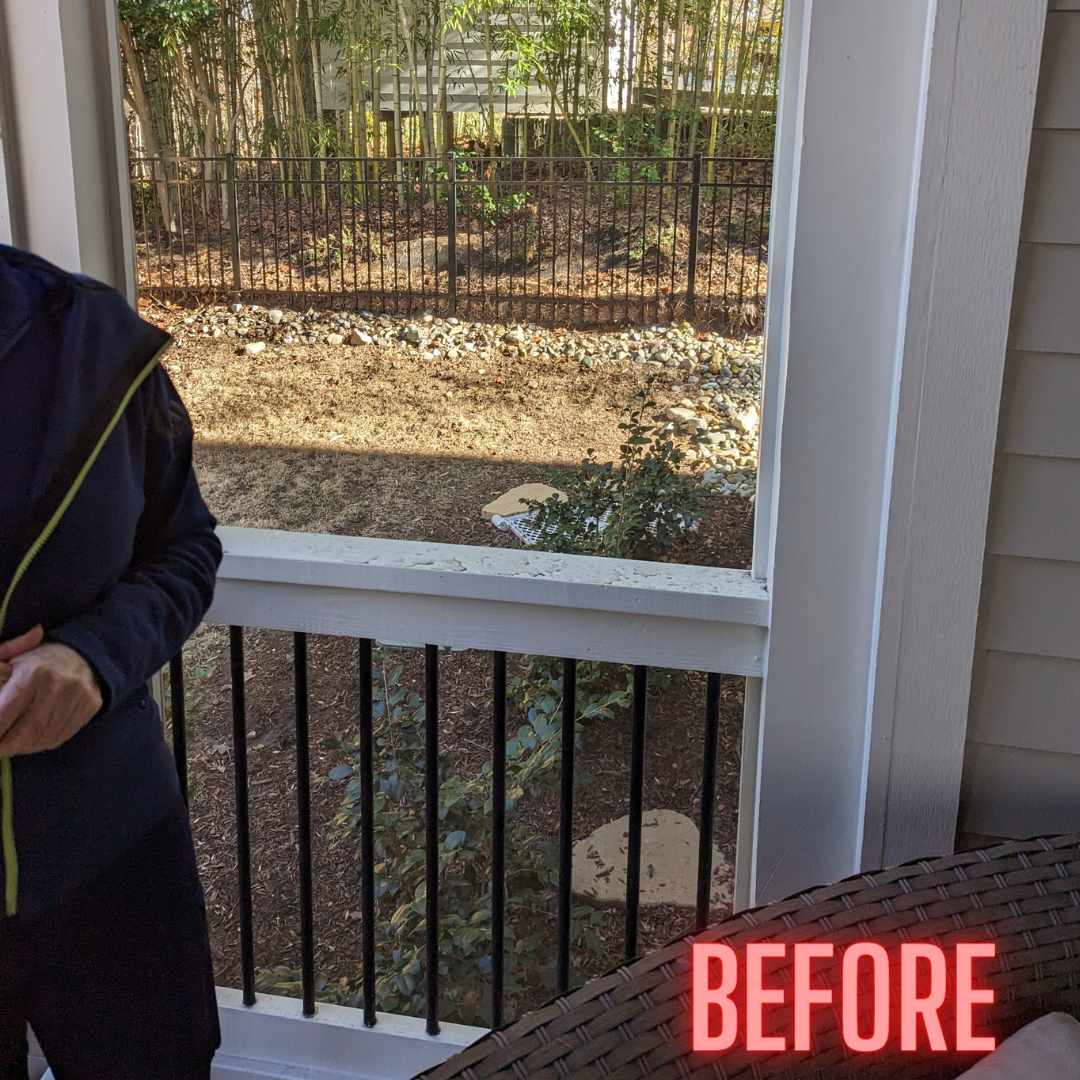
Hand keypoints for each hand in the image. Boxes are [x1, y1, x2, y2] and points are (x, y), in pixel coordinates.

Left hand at [0, 635, 102, 755]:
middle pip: (26, 733)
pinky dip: (41, 743)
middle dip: (6, 746)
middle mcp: (60, 683)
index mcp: (33, 671)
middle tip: (0, 748)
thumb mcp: (8, 663)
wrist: (78, 655)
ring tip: (13, 743)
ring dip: (23, 747)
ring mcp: (79, 695)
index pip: (3, 715)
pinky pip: (60, 737)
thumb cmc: (34, 663)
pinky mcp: (91, 704)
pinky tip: (33, 737)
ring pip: (43, 738)